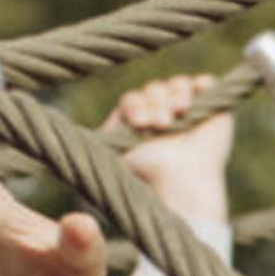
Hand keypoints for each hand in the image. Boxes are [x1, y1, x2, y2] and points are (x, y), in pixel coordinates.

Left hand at [109, 72, 237, 241]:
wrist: (185, 191)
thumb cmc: (150, 181)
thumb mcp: (118, 158)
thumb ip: (101, 143)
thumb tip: (62, 143)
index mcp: (136, 122)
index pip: (132, 100)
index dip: (135, 107)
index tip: (140, 124)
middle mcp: (160, 112)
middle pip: (153, 89)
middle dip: (155, 103)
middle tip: (161, 124)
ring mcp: (187, 109)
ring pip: (177, 84)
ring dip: (176, 93)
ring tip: (181, 111)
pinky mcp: (211, 109)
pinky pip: (206, 84)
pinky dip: (203, 84)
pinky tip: (199, 93)